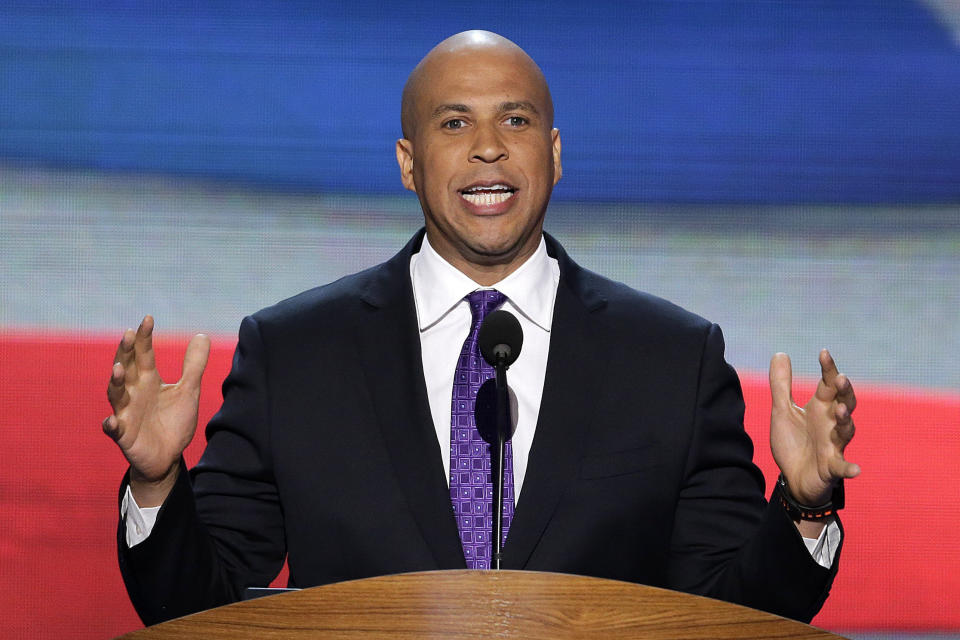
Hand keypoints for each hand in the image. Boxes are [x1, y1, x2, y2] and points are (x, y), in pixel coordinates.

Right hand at [102, 315, 209, 505]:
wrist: (168, 456)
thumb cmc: (173, 421)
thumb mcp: (188, 390)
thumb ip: (193, 365)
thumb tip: (202, 335)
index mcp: (148, 380)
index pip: (143, 354)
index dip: (144, 337)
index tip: (148, 318)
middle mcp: (133, 393)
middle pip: (126, 368)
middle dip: (125, 352)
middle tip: (128, 334)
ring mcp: (126, 413)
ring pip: (116, 394)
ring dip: (115, 382)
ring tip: (118, 369)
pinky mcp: (124, 435)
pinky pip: (113, 429)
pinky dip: (111, 425)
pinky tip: (111, 420)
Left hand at [769, 349, 859, 507]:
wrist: (793, 478)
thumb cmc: (793, 442)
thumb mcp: (783, 411)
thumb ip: (781, 384)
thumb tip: (780, 353)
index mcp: (821, 408)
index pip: (829, 384)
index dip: (828, 369)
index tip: (823, 352)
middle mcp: (832, 423)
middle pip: (845, 403)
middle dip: (844, 391)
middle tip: (840, 379)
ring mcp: (834, 445)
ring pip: (846, 430)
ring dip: (845, 420)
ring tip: (840, 409)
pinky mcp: (831, 467)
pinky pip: (842, 467)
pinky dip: (849, 468)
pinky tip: (855, 469)